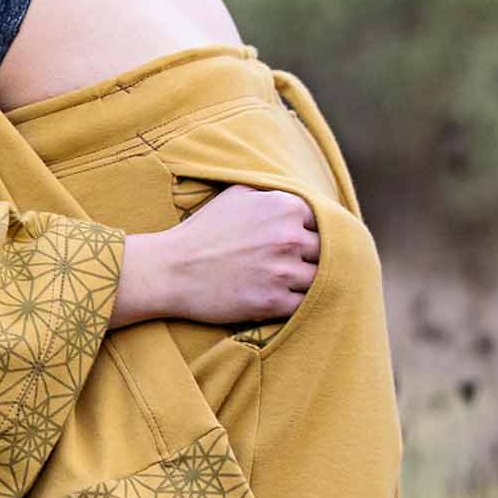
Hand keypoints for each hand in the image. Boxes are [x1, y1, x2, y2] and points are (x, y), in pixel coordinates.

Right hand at [109, 185, 318, 330]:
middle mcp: (288, 236)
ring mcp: (282, 271)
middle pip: (328, 250)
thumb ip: (272, 193)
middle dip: (315, 258)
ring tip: (292, 283)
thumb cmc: (201, 232)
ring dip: (308, 282)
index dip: (314, 233)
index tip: (302, 243)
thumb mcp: (236, 195)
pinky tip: (284, 299)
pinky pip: (305, 304)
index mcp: (285, 206)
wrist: (169, 270)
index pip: (326, 221)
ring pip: (321, 279)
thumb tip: (299, 195)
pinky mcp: (273, 302)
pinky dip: (298, 303)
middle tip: (298, 265)